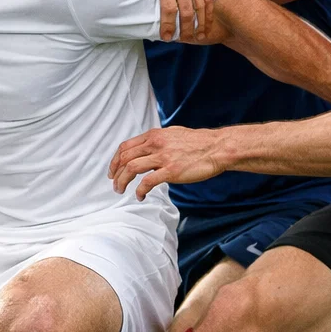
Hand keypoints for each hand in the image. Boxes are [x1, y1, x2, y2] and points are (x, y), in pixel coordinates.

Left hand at [109, 126, 224, 199]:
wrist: (217, 148)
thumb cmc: (198, 143)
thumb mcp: (173, 134)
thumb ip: (158, 141)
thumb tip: (146, 149)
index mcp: (154, 135)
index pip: (125, 146)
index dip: (115, 160)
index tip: (113, 170)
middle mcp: (155, 144)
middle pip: (124, 158)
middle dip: (115, 173)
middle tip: (114, 184)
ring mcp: (163, 158)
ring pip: (131, 169)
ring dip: (122, 182)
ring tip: (121, 190)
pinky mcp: (171, 171)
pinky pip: (147, 182)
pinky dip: (139, 191)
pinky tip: (140, 196)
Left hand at [155, 0, 213, 41]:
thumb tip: (144, 16)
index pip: (168, 8)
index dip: (168, 25)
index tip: (167, 37)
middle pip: (186, 10)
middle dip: (186, 29)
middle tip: (185, 39)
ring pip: (200, 6)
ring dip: (200, 24)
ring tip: (198, 36)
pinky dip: (209, 13)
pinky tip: (207, 24)